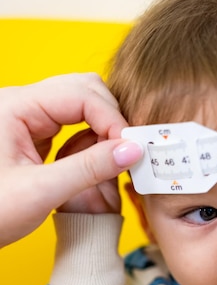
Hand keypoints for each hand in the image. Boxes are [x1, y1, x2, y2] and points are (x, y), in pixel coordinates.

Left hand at [0, 73, 141, 246]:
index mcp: (15, 107)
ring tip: (119, 159)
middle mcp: (22, 105)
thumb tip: (133, 150)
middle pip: (84, 91)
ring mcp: (27, 120)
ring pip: (81, 108)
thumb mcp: (40, 192)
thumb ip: (89, 169)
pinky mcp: (33, 138)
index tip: (133, 150)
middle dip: (111, 119)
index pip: (81, 95)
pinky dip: (92, 144)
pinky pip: (72, 129)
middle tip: (130, 152)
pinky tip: (100, 163)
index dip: (112, 120)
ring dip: (104, 131)